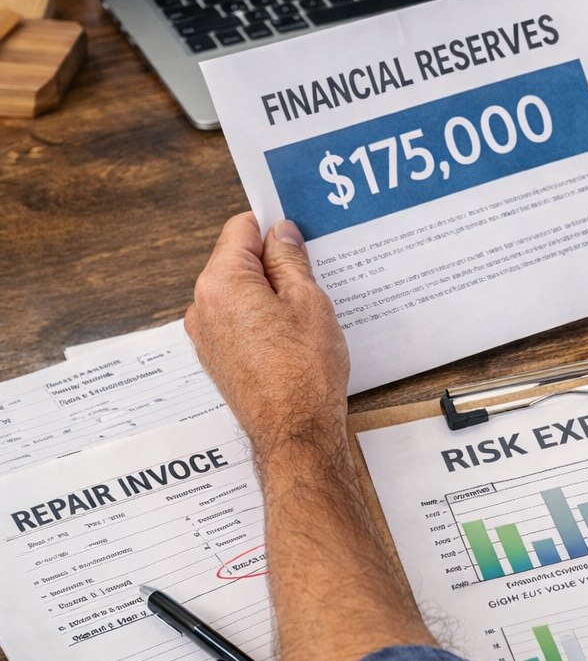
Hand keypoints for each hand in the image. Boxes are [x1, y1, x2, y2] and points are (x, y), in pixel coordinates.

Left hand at [185, 214, 349, 466]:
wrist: (295, 432)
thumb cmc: (304, 373)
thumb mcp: (308, 302)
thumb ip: (289, 260)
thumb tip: (281, 234)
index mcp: (221, 283)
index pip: (241, 229)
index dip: (273, 228)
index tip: (298, 235)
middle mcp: (202, 306)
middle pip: (236, 261)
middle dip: (272, 262)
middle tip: (311, 276)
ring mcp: (205, 335)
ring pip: (238, 292)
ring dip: (268, 292)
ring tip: (305, 312)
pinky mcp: (216, 357)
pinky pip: (237, 320)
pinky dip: (260, 318)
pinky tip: (291, 335)